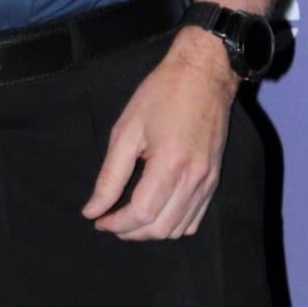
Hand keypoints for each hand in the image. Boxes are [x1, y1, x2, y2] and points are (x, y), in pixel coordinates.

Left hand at [81, 28, 237, 239]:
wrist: (204, 74)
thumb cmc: (161, 94)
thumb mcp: (126, 129)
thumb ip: (109, 175)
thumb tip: (92, 209)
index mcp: (170, 164)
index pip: (141, 214)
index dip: (116, 224)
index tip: (98, 220)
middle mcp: (194, 179)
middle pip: (160, 228)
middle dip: (131, 232)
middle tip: (109, 221)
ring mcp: (208, 182)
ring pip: (179, 229)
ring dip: (151, 231)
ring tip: (129, 219)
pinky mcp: (214, 180)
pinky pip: (195, 219)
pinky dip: (173, 225)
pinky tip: (156, 213)